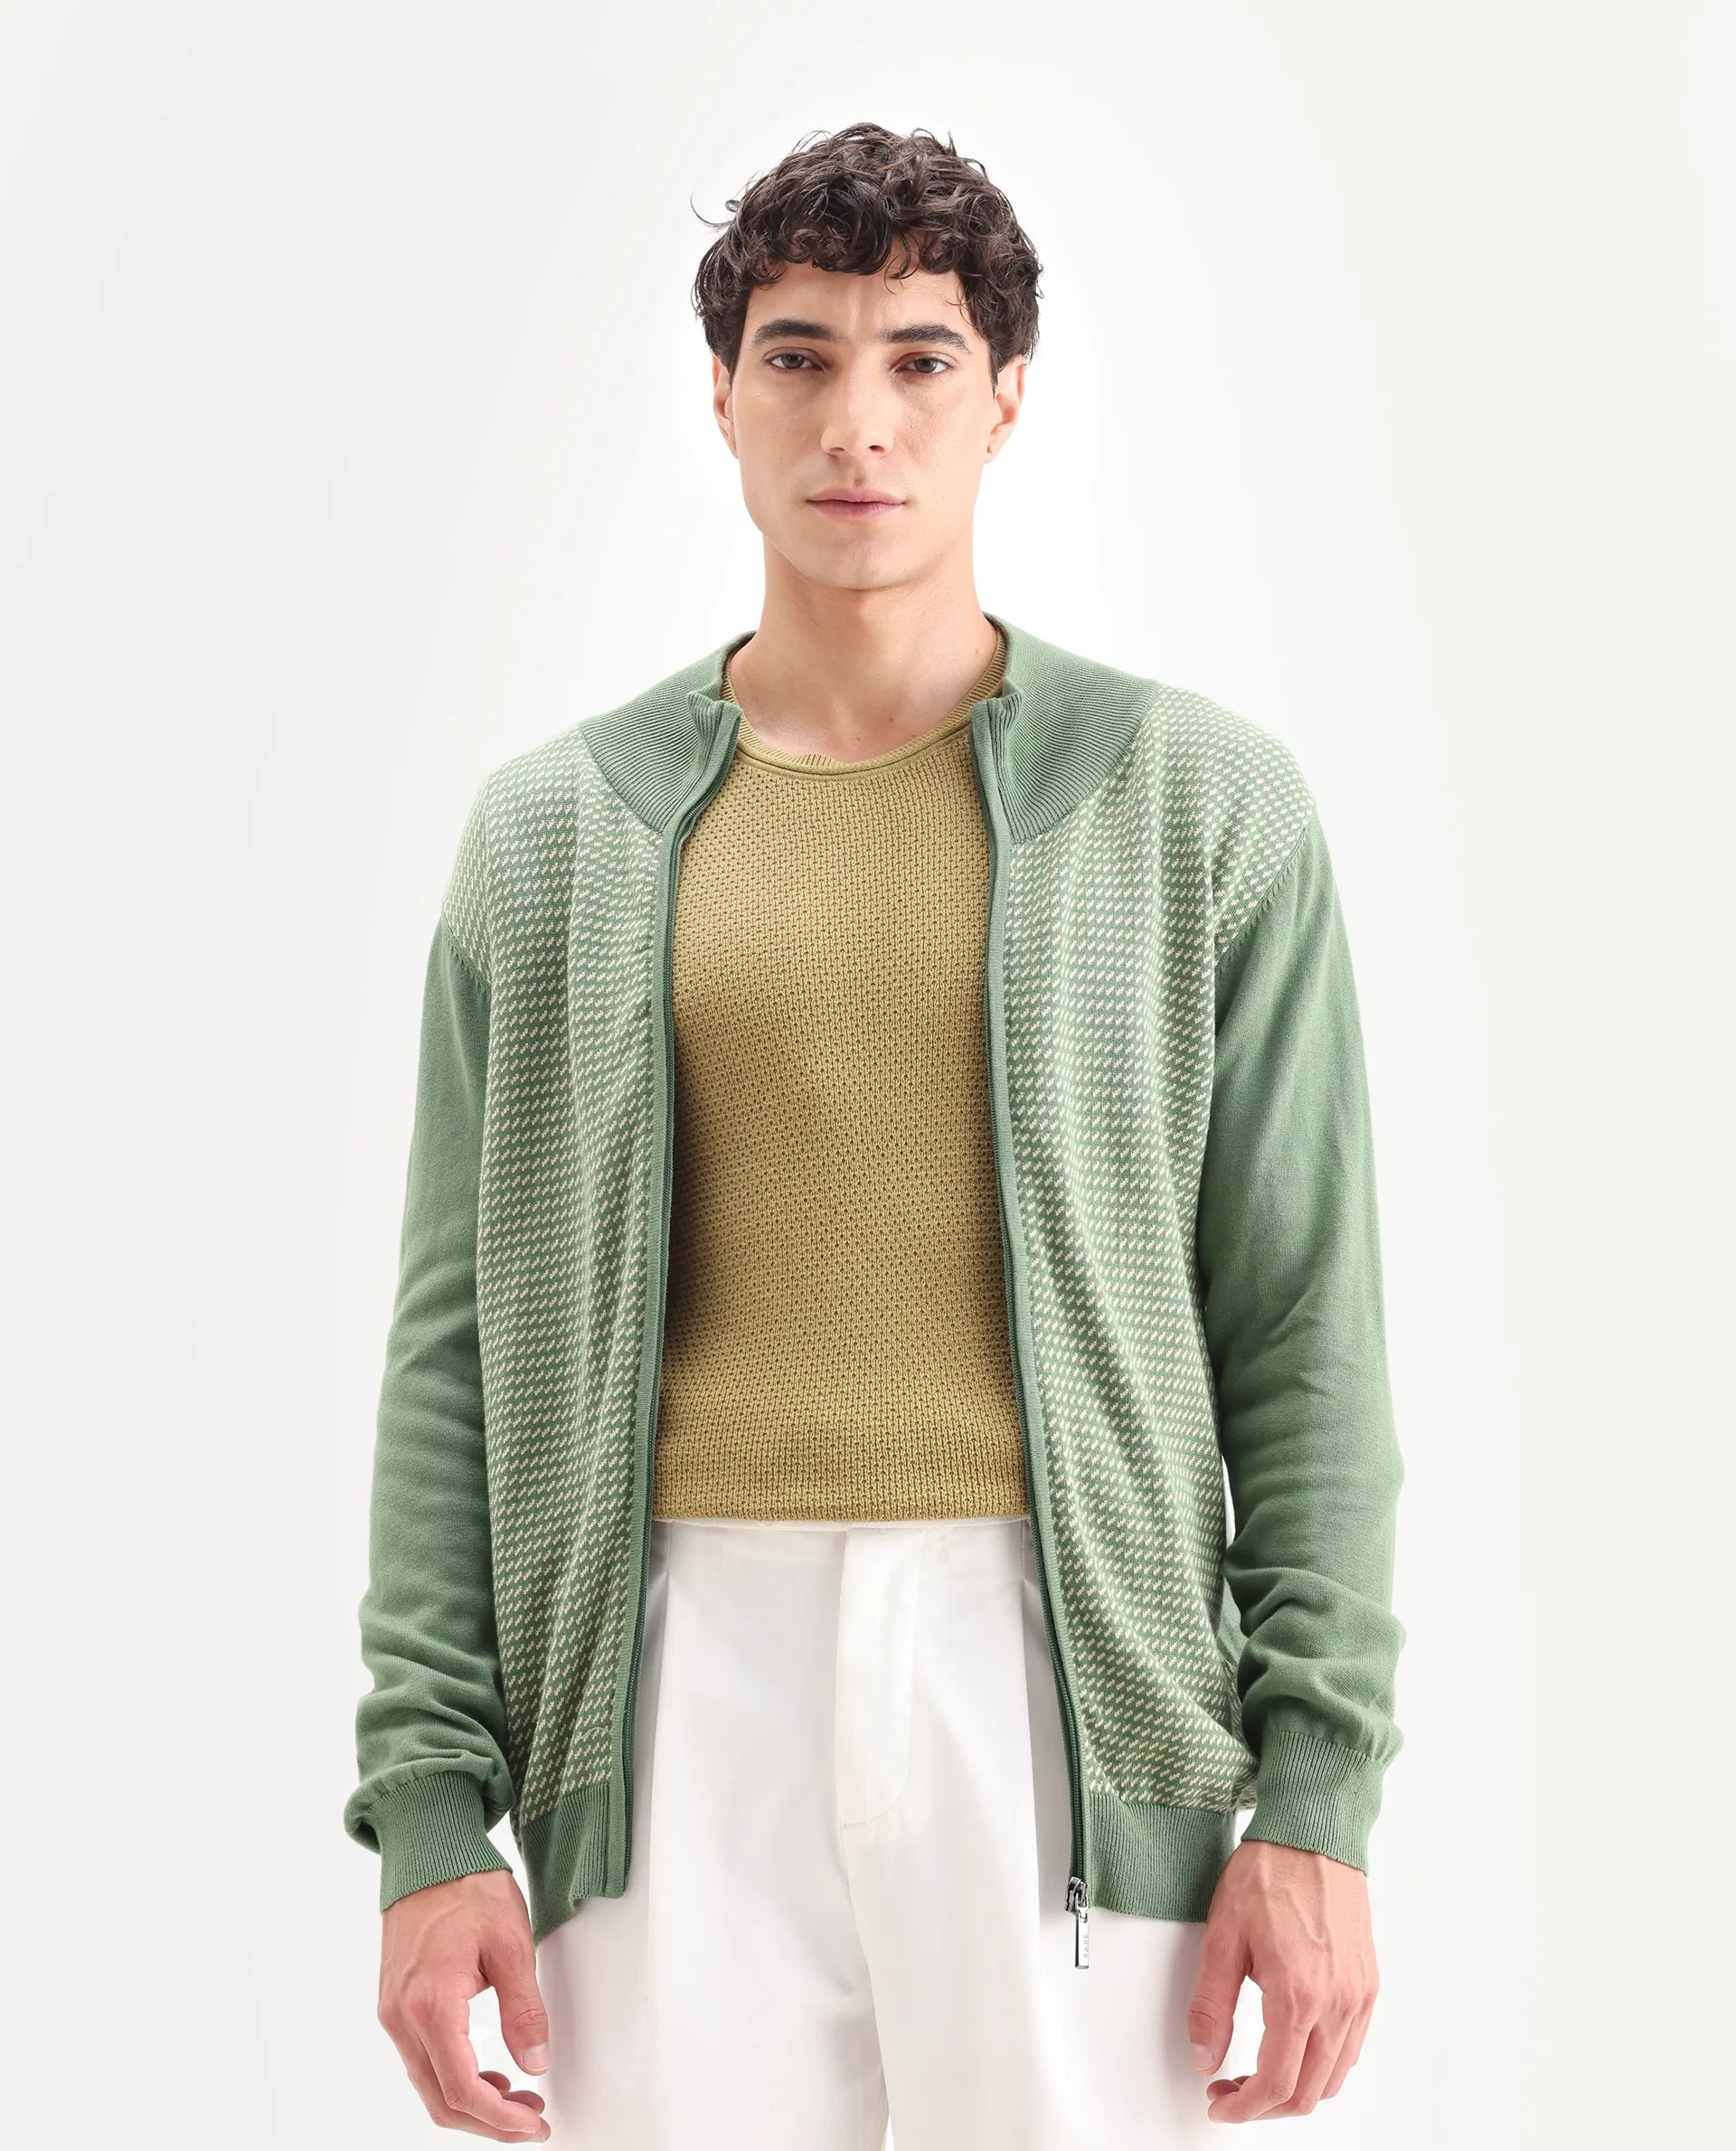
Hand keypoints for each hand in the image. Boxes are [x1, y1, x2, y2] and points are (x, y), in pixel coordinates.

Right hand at [376, 1868, 552, 2139]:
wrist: (428, 1851)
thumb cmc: (467, 1886)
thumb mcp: (511, 1943)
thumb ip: (524, 2009)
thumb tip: (536, 2063)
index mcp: (431, 2004)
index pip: (461, 2089)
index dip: (499, 2118)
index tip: (532, 2124)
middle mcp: (401, 2017)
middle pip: (439, 2099)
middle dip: (487, 2121)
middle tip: (530, 2119)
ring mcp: (392, 2012)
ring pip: (427, 2084)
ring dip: (471, 2102)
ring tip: (517, 2097)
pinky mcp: (394, 2004)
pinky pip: (420, 2059)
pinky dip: (453, 2077)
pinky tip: (486, 2071)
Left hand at [1186, 1839, 1379, 2122]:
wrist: (1312, 1833)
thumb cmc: (1270, 1873)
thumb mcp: (1223, 1936)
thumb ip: (1211, 2006)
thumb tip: (1205, 2057)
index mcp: (1299, 1995)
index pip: (1275, 2084)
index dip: (1243, 2107)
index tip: (1219, 2103)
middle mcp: (1338, 2004)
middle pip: (1308, 2093)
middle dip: (1265, 2106)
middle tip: (1231, 2090)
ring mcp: (1359, 1997)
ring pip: (1334, 2078)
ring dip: (1296, 2090)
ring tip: (1257, 2073)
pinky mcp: (1368, 1985)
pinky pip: (1352, 2049)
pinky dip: (1323, 2066)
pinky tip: (1293, 2047)